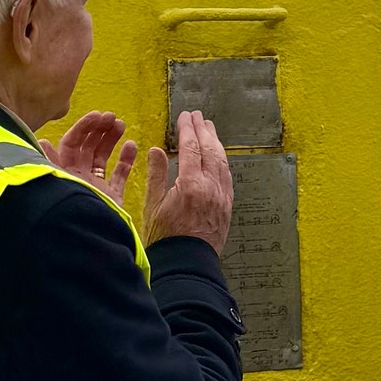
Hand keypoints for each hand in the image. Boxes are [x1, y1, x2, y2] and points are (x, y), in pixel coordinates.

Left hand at [46, 110, 135, 206]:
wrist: (89, 241)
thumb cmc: (70, 211)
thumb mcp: (57, 183)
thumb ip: (50, 163)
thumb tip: (41, 141)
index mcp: (63, 172)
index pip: (72, 143)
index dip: (84, 128)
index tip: (97, 115)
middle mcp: (77, 178)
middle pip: (87, 148)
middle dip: (99, 130)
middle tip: (112, 117)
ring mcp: (95, 187)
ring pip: (103, 158)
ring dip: (112, 140)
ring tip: (121, 125)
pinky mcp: (111, 198)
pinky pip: (119, 176)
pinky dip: (126, 160)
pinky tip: (132, 145)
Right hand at [144, 110, 233, 252]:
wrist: (186, 264)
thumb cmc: (165, 239)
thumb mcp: (153, 206)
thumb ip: (156, 175)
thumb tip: (156, 150)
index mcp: (190, 184)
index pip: (191, 148)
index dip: (187, 130)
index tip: (185, 116)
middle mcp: (210, 187)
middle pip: (209, 150)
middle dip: (203, 130)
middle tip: (198, 116)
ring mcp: (221, 196)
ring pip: (221, 161)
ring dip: (215, 142)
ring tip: (209, 129)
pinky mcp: (227, 205)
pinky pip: (227, 176)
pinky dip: (222, 161)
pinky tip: (218, 155)